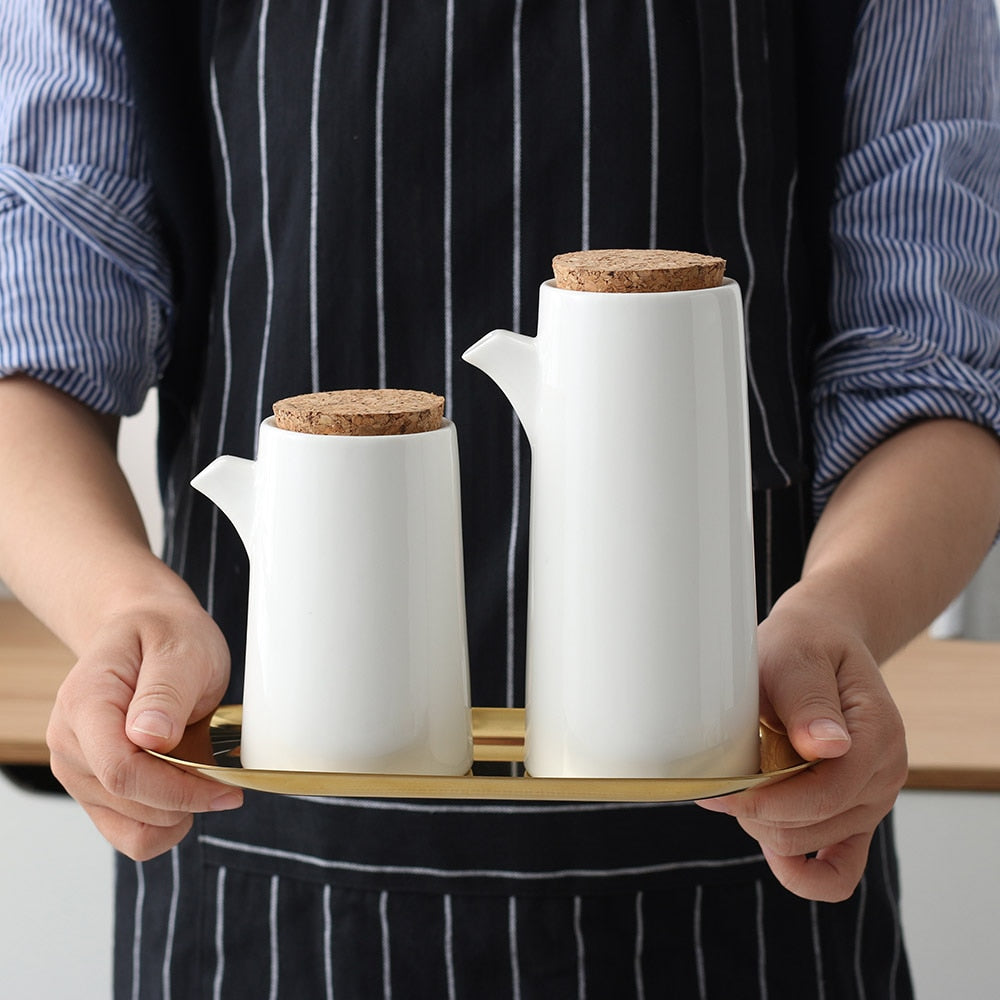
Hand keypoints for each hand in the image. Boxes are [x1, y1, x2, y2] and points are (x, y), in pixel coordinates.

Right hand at [47, 591, 242, 859]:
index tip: (226, 787)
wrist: (148, 631)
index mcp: (85, 703)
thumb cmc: (166, 635)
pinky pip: (128, 833)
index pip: (120, 770)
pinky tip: (189, 793)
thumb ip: (166, 691)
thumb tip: (150, 737)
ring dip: (178, 813)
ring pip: (130, 828)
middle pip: (128, 801)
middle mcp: (70, 742)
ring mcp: (79, 770)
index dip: (176, 789)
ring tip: (207, 775)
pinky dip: (165, 824)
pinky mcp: (95, 789)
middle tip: (227, 775)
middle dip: (186, 799)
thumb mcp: (180, 648)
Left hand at [697, 594, 907, 902]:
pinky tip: (766, 841)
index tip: (716, 789)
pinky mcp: (851, 816)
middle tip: (718, 774)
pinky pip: (837, 872)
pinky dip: (800, 871)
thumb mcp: (796, 655)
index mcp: (878, 737)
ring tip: (743, 777)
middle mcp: (883, 777)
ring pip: (807, 846)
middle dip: (755, 809)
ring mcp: (870, 802)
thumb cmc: (803, 646)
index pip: (825, 795)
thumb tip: (827, 746)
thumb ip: (808, 699)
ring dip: (764, 823)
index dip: (765, 800)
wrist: (819, 642)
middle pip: (809, 828)